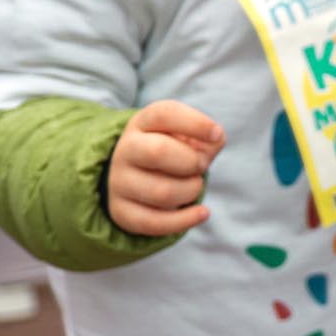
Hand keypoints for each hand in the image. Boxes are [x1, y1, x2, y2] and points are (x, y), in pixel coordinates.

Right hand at [105, 101, 224, 236]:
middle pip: (158, 152)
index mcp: (143, 123)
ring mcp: (119, 181)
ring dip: (191, 190)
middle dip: (191, 162)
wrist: (137, 175)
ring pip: (161, 192)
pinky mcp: (120, 211)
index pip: (164, 114)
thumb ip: (207, 137)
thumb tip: (215, 140)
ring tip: (193, 185)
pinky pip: (153, 222)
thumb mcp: (189, 136)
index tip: (216, 134)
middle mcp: (125, 149)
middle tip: (199, 165)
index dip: (195, 123)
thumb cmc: (174, 150)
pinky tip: (202, 213)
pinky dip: (184, 220)